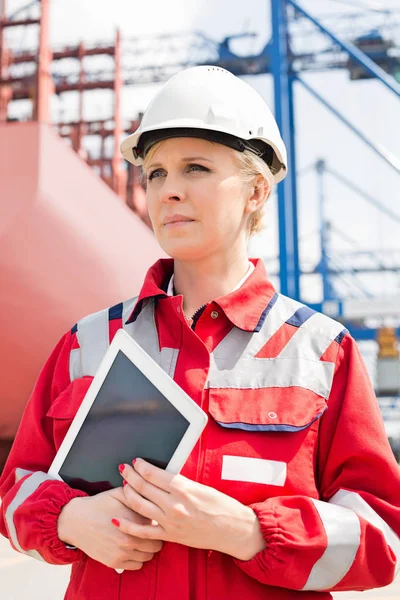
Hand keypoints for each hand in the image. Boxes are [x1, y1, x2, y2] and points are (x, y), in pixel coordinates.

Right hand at [57, 486, 162, 570]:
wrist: (76, 521)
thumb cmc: (99, 505)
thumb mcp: (119, 493)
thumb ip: (138, 493)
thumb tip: (152, 489)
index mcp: (134, 520)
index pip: (159, 526)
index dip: (158, 522)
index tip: (155, 519)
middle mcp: (130, 538)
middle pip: (157, 543)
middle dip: (156, 536)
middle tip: (149, 531)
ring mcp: (122, 552)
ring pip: (149, 556)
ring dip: (148, 548)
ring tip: (142, 539)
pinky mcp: (114, 562)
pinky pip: (137, 565)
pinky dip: (138, 558)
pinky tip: (133, 549)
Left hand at [117, 459, 264, 560]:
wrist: (232, 530)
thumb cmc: (221, 505)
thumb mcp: (200, 486)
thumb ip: (179, 482)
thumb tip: (161, 475)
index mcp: (183, 488)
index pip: (153, 474)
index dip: (140, 466)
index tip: (135, 461)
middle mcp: (174, 504)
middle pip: (143, 487)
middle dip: (130, 475)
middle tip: (123, 468)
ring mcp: (170, 522)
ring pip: (139, 506)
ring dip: (128, 493)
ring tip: (123, 485)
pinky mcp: (169, 536)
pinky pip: (143, 532)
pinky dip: (127, 526)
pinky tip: (116, 520)